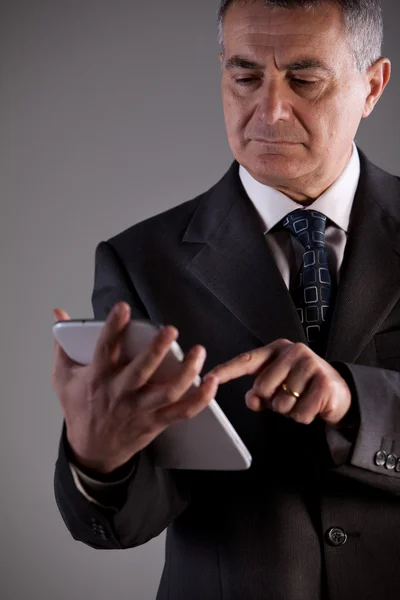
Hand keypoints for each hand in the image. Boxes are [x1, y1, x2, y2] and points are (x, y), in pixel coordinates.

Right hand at [52, 302, 218, 473]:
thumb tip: (59, 313)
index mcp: (98, 377)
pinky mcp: (156, 422)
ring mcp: (140, 409)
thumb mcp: (63, 377)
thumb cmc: (80, 408)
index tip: (123, 308)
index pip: (104, 348)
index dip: (112, 327)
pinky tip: (211, 382)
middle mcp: (120, 393)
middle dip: (156, 350)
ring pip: (167, 392)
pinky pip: (182, 412)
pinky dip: (200, 399)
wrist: (91, 451)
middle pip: (141, 371)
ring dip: (187, 373)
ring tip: (199, 351)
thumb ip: (62, 344)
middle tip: (171, 329)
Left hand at [207, 339, 350, 425]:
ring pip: (281, 403)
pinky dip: (303, 416)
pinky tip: (313, 405)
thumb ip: (259, 393)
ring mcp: (310, 364)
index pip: (246, 360)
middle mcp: (293, 351)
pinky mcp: (324, 382)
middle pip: (262, 387)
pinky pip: (299, 413)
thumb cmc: (302, 387)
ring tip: (302, 399)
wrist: (339, 392)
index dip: (225, 371)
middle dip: (272, 400)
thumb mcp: (277, 387)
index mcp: (277, 349)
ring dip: (289, 410)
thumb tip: (251, 399)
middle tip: (289, 395)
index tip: (207, 378)